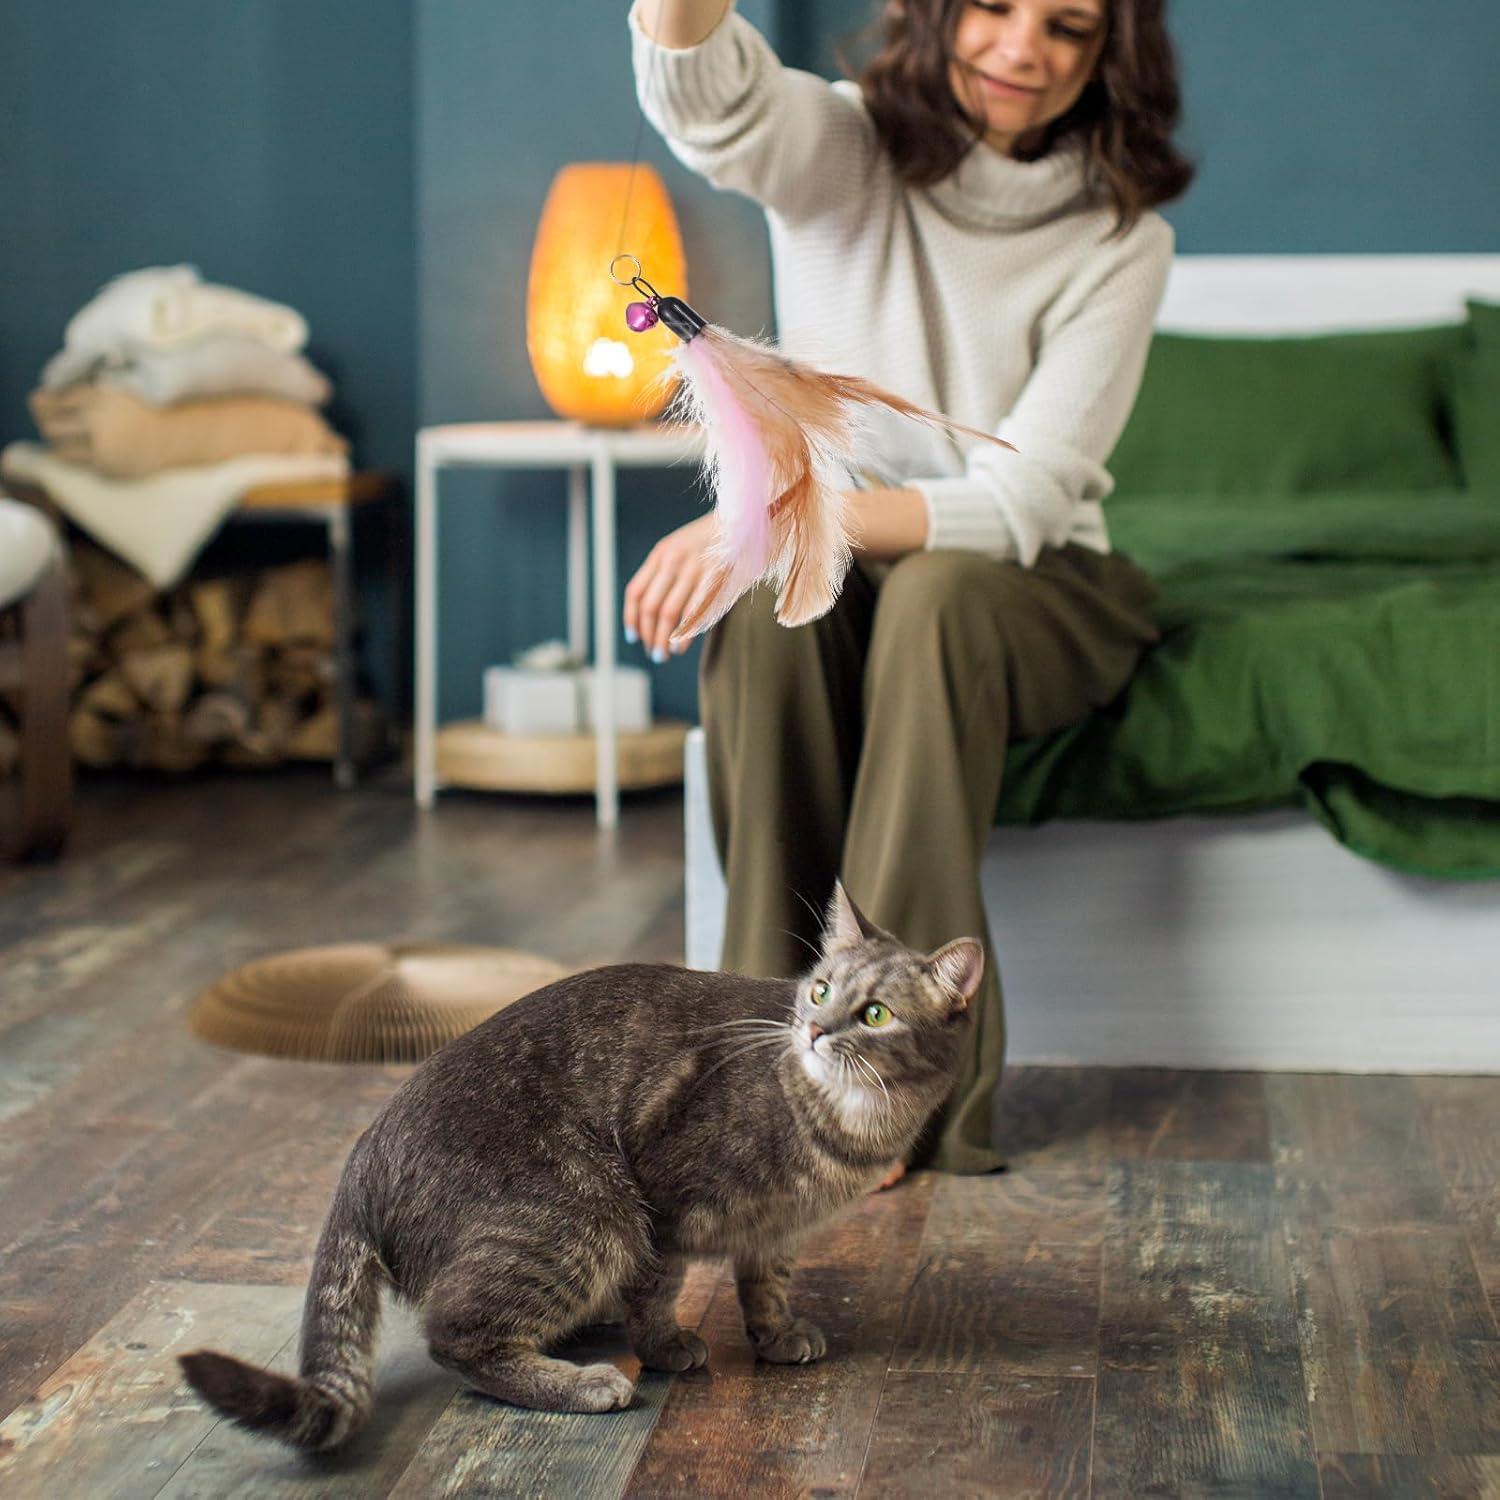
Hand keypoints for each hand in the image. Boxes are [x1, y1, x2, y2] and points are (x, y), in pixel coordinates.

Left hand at [623, 514, 718, 660]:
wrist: (744, 522)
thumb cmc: (712, 541)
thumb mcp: (681, 547)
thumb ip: (665, 571)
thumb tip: (650, 612)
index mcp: (661, 553)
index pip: (635, 592)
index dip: (631, 618)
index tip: (634, 637)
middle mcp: (673, 560)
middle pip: (650, 606)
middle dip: (648, 635)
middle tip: (653, 652)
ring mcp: (694, 569)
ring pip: (668, 613)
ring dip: (662, 639)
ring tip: (665, 655)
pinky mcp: (715, 578)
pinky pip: (693, 612)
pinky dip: (684, 634)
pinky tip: (681, 646)